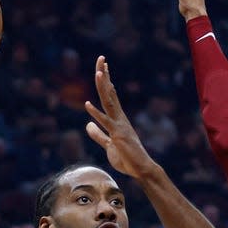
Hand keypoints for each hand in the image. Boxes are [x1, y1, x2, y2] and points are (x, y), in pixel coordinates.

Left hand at [85, 56, 155, 178]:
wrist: (141, 169)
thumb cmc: (127, 158)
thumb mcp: (108, 145)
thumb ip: (98, 135)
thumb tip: (87, 125)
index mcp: (118, 119)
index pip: (110, 96)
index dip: (106, 81)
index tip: (103, 66)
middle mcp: (119, 118)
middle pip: (109, 93)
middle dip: (105, 75)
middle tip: (101, 58)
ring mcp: (118, 125)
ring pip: (109, 102)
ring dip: (103, 87)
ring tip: (99, 71)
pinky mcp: (117, 135)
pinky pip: (105, 123)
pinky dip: (95, 113)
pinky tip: (87, 104)